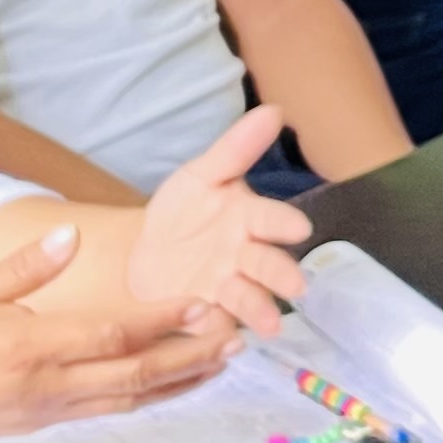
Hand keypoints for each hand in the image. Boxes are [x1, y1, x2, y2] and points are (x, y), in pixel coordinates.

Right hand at [0, 223, 245, 442]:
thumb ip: (25, 266)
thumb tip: (71, 237)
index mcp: (31, 346)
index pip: (113, 334)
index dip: (162, 320)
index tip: (202, 304)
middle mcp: (49, 384)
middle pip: (136, 375)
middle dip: (191, 357)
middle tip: (235, 338)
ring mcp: (50, 410)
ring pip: (130, 400)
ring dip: (180, 382)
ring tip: (220, 362)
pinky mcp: (46, 423)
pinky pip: (109, 410)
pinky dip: (148, 397)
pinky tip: (170, 384)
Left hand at [117, 102, 314, 338]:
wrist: (144, 253)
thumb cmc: (184, 211)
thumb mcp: (201, 175)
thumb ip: (236, 148)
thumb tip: (275, 109)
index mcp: (248, 219)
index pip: (271, 219)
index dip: (284, 223)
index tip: (298, 228)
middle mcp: (245, 257)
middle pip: (268, 266)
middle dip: (281, 275)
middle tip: (296, 287)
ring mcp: (227, 289)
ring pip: (249, 300)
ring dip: (260, 311)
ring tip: (269, 326)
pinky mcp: (204, 316)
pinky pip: (214, 325)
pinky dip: (218, 330)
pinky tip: (218, 333)